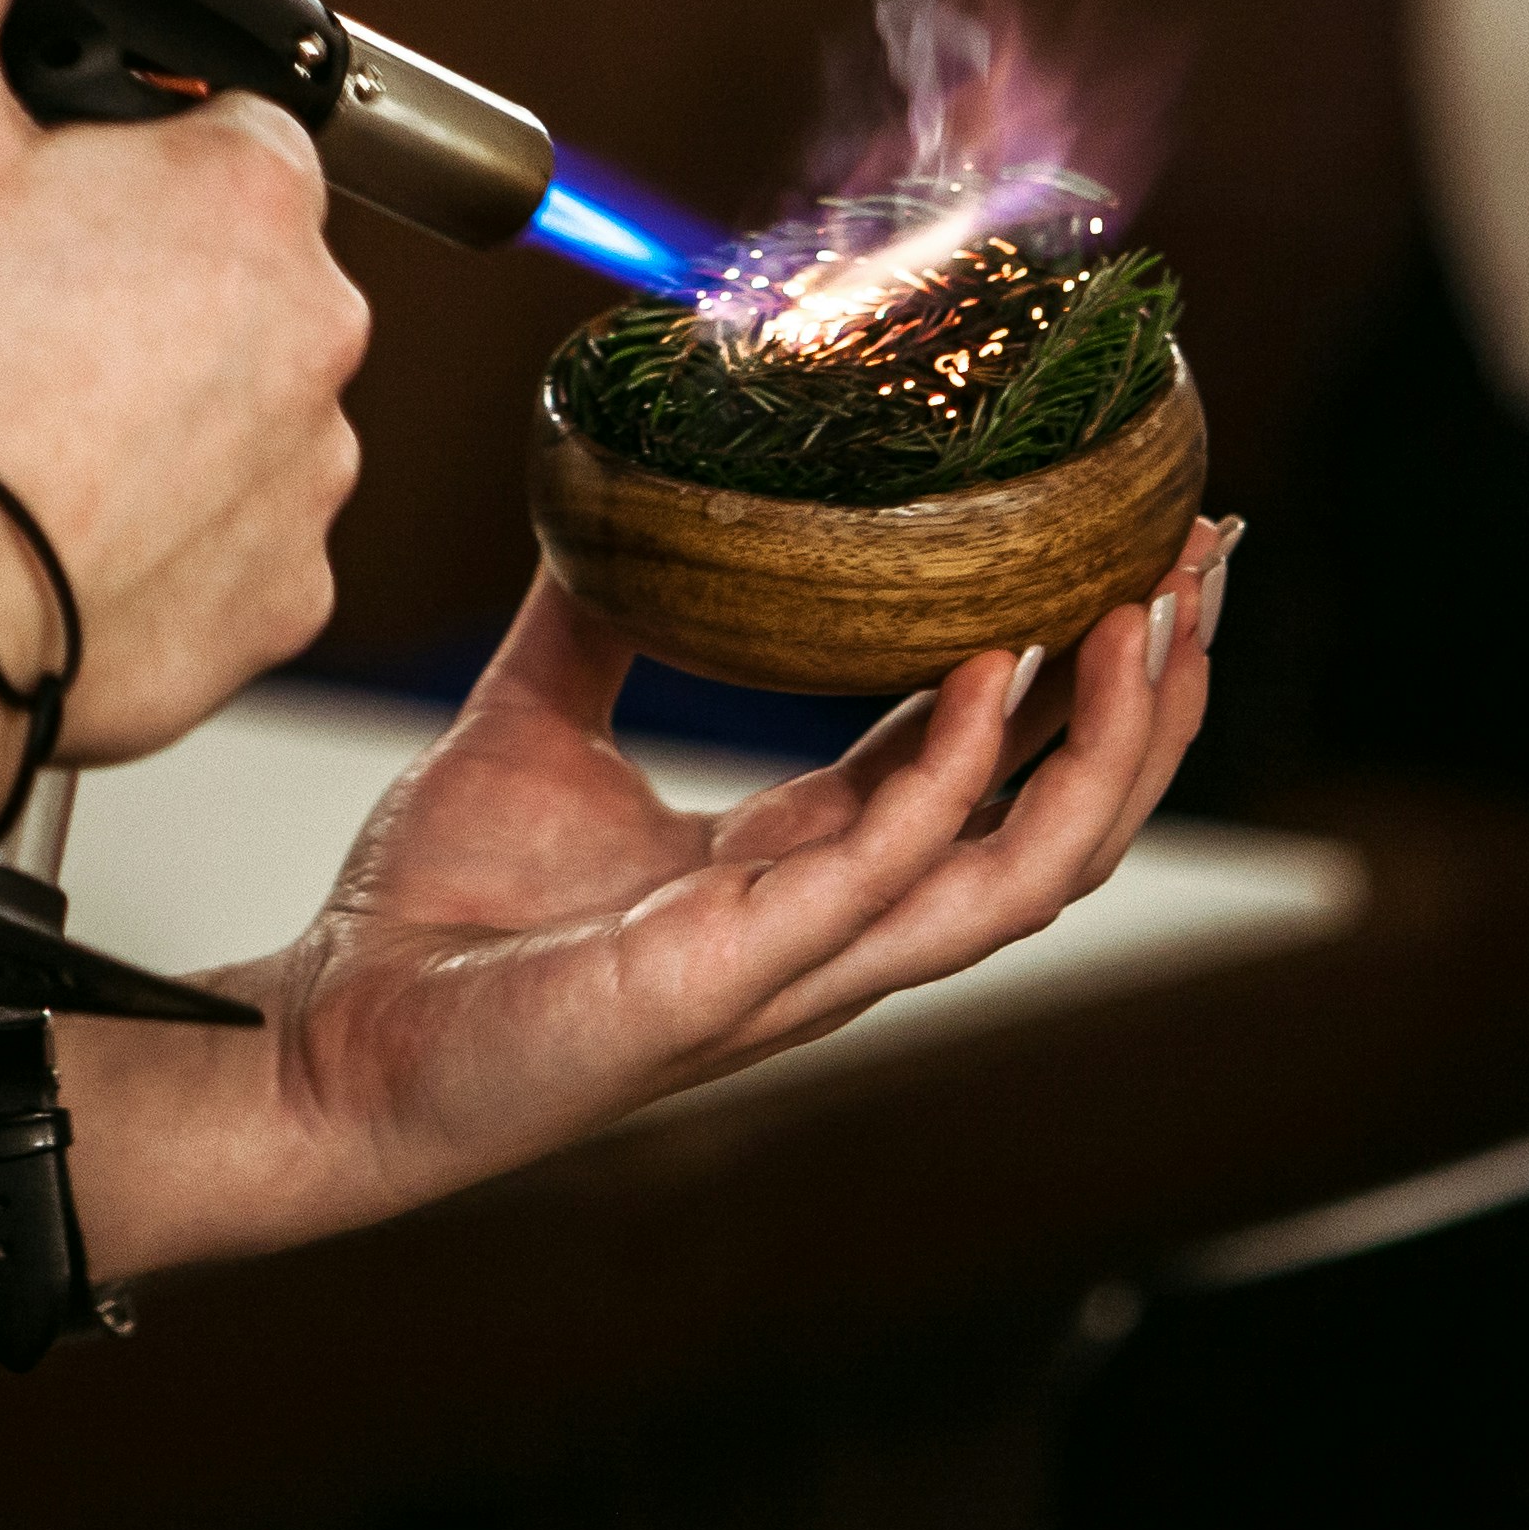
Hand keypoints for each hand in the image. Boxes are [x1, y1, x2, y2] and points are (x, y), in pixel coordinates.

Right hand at [0, 0, 369, 759]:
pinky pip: (226, 541)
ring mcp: (314, 477)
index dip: (113, 160)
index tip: (27, 212)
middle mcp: (325, 331)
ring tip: (16, 440)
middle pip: (228, 273)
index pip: (219, 132)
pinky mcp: (281, 602)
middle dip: (132, 286)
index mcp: (256, 194)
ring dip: (148, 413)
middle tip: (0, 329)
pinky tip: (53, 533)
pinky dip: (154, 536)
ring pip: (231, 409)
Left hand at [57, 533, 1235, 1279]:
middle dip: (1159, 697)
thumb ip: (595, 616)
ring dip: (1115, 745)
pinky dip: (956, 774)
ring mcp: (802, 960)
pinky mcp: (735, 976)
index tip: (1148, 548)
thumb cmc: (430, 925)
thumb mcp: (537, 724)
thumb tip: (614, 486)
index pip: (1001, 763)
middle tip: (1203, 564)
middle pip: (1062, 819)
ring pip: (1029, 870)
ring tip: (1151, 612)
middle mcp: (835, 919)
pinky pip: (885, 875)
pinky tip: (995, 672)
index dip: (1088, 664)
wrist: (325, 1043)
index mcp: (807, 865)